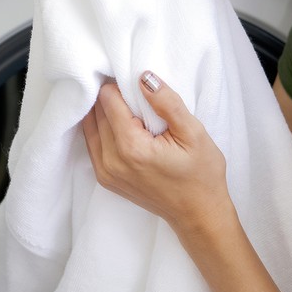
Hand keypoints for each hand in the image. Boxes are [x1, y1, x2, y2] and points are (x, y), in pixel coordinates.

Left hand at [82, 71, 233, 237]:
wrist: (197, 214)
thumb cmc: (201, 175)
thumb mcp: (194, 133)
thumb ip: (167, 103)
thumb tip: (144, 77)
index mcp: (132, 147)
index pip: (108, 100)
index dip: (119, 85)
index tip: (133, 81)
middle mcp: (111, 160)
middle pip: (96, 111)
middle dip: (111, 96)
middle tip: (131, 89)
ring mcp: (105, 172)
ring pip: (90, 126)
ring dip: (103, 111)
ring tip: (127, 105)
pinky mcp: (105, 178)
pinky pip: (92, 142)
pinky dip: (101, 128)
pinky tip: (120, 123)